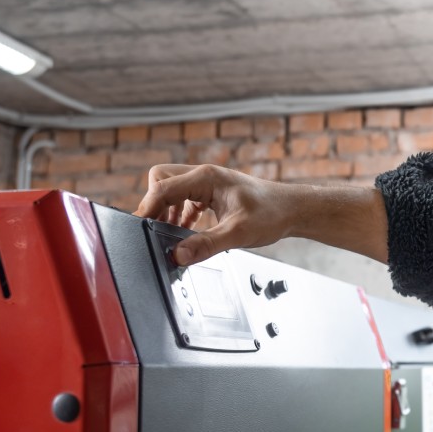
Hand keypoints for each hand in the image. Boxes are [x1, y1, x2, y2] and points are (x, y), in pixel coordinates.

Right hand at [135, 164, 294, 265]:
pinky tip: (184, 232)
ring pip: (171, 189)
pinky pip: (184, 199)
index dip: (147, 208)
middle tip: (156, 229)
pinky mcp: (211, 194)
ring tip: (170, 233)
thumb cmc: (272, 213)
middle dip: (154, 204)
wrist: (292, 210)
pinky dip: (179, 214)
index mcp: (206, 178)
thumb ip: (205, 244)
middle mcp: (203, 176)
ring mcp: (207, 183)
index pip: (162, 187)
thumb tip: (178, 255)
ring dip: (166, 210)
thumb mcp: (237, 233)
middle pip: (161, 180)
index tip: (140, 228)